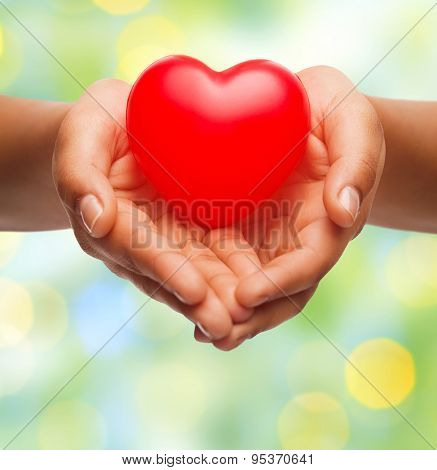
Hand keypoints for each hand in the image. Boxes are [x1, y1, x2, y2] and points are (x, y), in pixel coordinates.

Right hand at [53, 79, 251, 339]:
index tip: (194, 292)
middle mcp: (137, 243)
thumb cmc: (101, 127)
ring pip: (194, 275)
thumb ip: (79, 174)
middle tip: (227, 326)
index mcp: (109, 222)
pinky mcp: (191, 235)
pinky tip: (257, 295)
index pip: (136, 249)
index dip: (165, 270)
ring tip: (246, 321)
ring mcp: (166, 242)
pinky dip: (233, 277)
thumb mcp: (83, 135)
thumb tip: (96, 219)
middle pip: (168, 276)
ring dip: (219, 300)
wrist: (123, 129)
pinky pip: (213, 258)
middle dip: (198, 302)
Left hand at [201, 65, 384, 349]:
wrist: (307, 112)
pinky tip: (184, 296)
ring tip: (198, 329)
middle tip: (214, 333)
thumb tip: (344, 213)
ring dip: (228, 312)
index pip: (310, 262)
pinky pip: (227, 263)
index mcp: (327, 222)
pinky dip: (211, 284)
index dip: (281, 282)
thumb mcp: (353, 125)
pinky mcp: (243, 230)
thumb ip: (356, 164)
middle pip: (280, 291)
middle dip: (251, 316)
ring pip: (252, 286)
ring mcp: (270, 239)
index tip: (246, 296)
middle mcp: (298, 240)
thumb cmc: (335, 115)